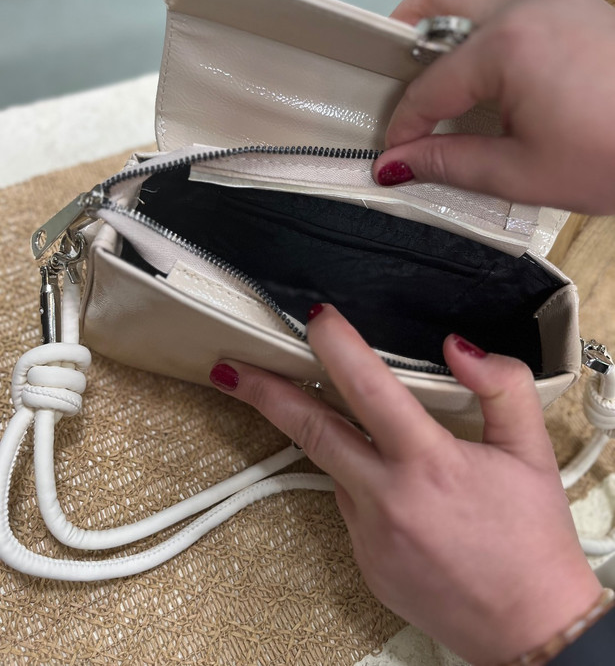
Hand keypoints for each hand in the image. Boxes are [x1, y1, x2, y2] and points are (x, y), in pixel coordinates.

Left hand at [208, 305, 600, 665]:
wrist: (529, 629)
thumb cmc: (532, 540)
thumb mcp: (531, 451)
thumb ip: (501, 385)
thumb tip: (457, 348)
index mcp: (428, 463)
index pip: (367, 388)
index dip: (337, 346)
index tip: (316, 319)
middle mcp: (387, 499)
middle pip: (311, 430)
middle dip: (265, 393)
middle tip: (231, 369)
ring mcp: (368, 535)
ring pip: (334, 467)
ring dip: (327, 435)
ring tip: (323, 409)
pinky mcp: (364, 561)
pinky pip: (349, 504)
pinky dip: (360, 481)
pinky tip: (396, 488)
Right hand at [373, 0, 614, 214]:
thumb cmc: (608, 160)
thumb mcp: (522, 172)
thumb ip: (450, 162)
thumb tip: (394, 166)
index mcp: (508, 43)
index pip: (431, 86)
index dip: (404, 126)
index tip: (390, 157)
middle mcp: (527, 4)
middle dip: (404, 36)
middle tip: (392, 80)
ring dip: (447, 36)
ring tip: (440, 88)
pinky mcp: (577, 8)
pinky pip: (511, 9)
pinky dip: (485, 38)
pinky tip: (490, 82)